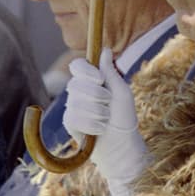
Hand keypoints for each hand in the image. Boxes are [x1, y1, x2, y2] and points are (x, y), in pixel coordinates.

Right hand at [63, 49, 148, 195]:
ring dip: (97, 112)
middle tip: (108, 105)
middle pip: (76, 83)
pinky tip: (99, 130)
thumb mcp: (121, 93)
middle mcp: (80, 91)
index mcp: (92, 80)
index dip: (85, 70)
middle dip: (97, 95)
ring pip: (76, 102)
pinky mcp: (70, 123)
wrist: (121, 145)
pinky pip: (73, 117)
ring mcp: (73, 107)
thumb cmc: (124, 118)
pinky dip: (91, 124)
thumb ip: (111, 72)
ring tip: (106, 120)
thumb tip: (105, 50)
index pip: (77, 66)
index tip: (100, 79)